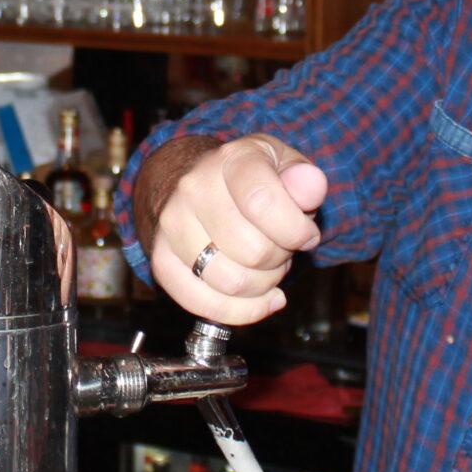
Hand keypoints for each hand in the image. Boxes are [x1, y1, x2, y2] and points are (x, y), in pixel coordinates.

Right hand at [146, 135, 328, 325]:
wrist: (204, 183)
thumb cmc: (254, 181)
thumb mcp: (287, 169)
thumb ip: (305, 180)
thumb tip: (310, 186)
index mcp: (232, 159)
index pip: (263, 203)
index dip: (296, 232)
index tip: (306, 237)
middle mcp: (194, 188)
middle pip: (251, 250)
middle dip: (279, 260)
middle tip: (281, 249)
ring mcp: (172, 224)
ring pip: (229, 282)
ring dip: (261, 286)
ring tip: (265, 267)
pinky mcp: (161, 257)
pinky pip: (200, 302)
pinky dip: (239, 312)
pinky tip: (260, 300)